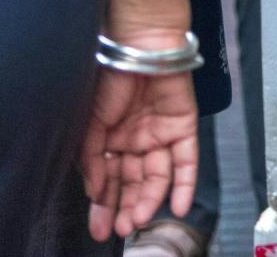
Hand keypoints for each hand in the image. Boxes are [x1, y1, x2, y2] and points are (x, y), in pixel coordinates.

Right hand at [80, 60, 198, 240]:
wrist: (138, 47)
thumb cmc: (109, 79)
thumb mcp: (89, 124)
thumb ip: (92, 159)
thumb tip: (94, 190)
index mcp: (111, 140)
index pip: (109, 180)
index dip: (104, 205)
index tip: (99, 228)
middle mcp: (136, 141)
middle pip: (132, 182)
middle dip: (125, 207)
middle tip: (119, 229)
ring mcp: (160, 135)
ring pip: (157, 176)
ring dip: (149, 200)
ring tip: (138, 220)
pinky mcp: (183, 127)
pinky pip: (186, 161)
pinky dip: (185, 184)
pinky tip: (179, 205)